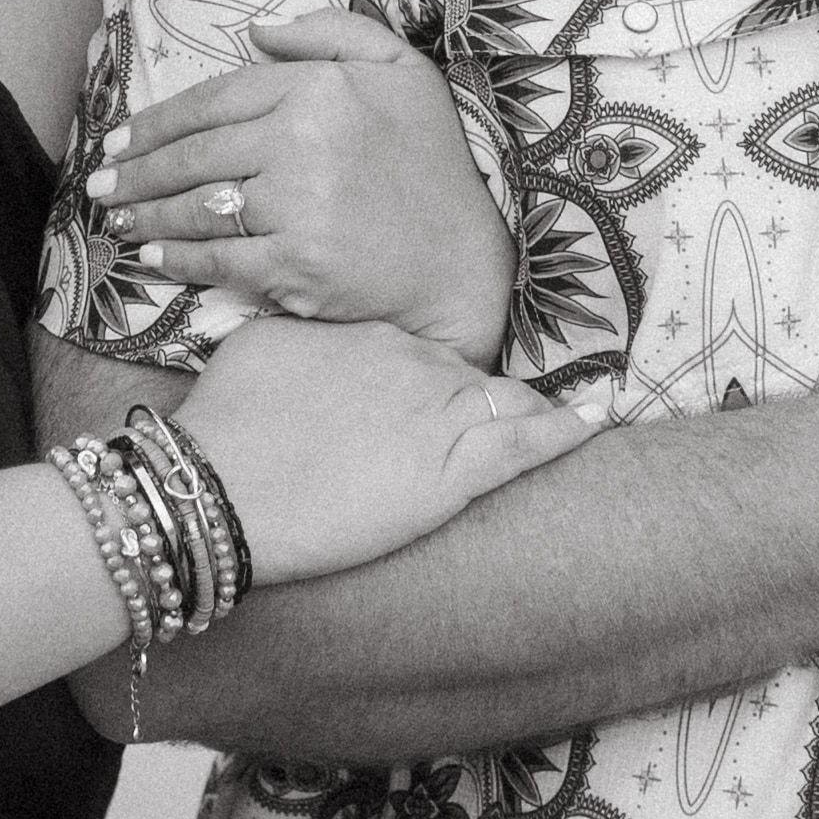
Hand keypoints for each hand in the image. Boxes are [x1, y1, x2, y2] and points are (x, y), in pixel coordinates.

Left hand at [97, 8, 516, 361]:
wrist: (469, 260)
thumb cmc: (434, 161)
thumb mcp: (402, 69)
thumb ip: (330, 33)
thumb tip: (256, 32)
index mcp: (318, 91)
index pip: (213, 101)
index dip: (157, 121)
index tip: (121, 138)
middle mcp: (301, 144)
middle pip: (193, 156)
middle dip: (135, 172)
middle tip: (100, 185)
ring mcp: (297, 208)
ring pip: (197, 208)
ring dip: (145, 214)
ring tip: (116, 219)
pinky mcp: (295, 267)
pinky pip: (217, 260)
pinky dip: (177, 258)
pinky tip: (154, 255)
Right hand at [163, 313, 597, 588]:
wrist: (218, 486)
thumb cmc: (223, 425)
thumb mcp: (256, 349)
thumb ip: (301, 342)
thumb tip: (312, 345)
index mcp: (367, 332)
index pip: (417, 352)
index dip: (424, 382)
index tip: (422, 404)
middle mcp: (412, 361)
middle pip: (463, 376)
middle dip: (472, 399)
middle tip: (472, 433)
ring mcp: (439, 412)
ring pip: (503, 403)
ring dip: (532, 410)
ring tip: (570, 415)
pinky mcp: (455, 470)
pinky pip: (528, 441)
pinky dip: (569, 428)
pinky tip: (600, 416)